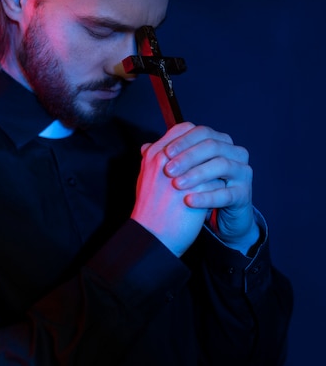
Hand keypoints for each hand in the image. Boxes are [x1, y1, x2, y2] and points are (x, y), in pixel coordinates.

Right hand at [131, 125, 217, 256]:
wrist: (152, 237)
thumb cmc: (148, 210)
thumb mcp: (143, 179)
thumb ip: (149, 160)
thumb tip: (149, 147)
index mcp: (154, 155)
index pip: (182, 129)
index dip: (195, 134)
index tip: (202, 142)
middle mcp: (167, 161)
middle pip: (200, 139)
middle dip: (211, 146)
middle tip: (218, 154)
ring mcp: (184, 174)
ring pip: (212, 158)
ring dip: (218, 164)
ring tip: (220, 173)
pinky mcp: (199, 191)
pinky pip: (217, 179)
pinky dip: (221, 182)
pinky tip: (222, 188)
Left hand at [162, 122, 259, 254]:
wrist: (221, 218)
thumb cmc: (200, 190)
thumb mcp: (183, 172)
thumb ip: (167, 159)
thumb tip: (145, 147)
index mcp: (220, 142)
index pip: (201, 132)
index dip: (182, 141)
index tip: (164, 153)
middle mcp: (235, 152)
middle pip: (212, 145)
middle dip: (187, 157)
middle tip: (167, 170)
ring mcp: (242, 172)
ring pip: (221, 165)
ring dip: (196, 174)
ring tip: (176, 185)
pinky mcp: (244, 194)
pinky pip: (226, 193)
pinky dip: (206, 196)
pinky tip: (189, 201)